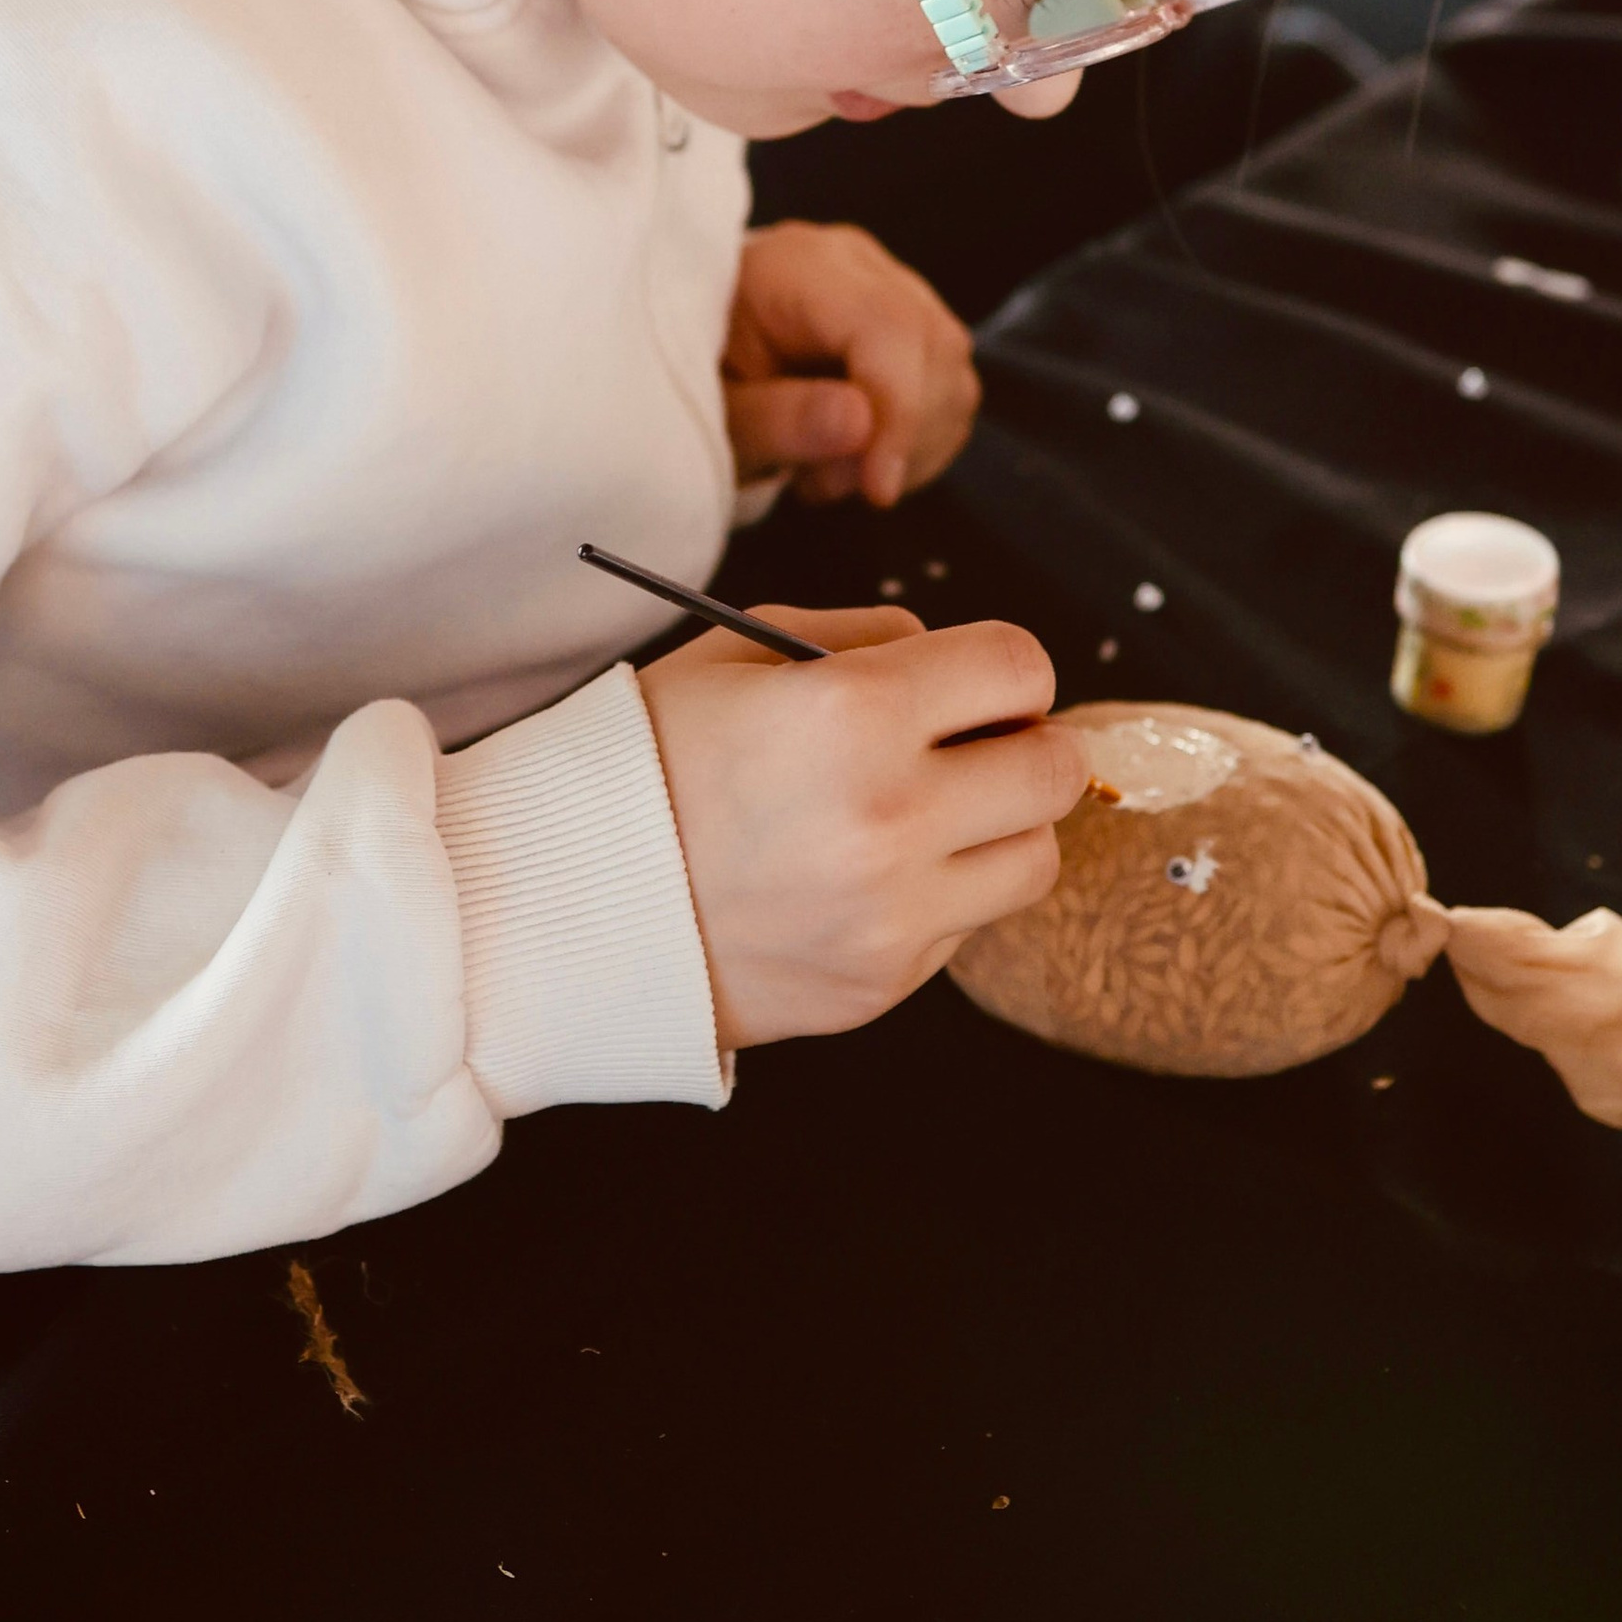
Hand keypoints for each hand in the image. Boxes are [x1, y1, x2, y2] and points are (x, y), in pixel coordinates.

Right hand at [640, 606, 1083, 1047]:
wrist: (565, 900)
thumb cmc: (650, 759)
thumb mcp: (740, 651)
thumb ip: (866, 638)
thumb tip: (953, 661)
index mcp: (854, 710)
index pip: (1020, 667)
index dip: (1007, 668)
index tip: (979, 684)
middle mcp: (891, 815)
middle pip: (1056, 769)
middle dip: (1026, 744)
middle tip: (976, 748)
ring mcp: (893, 912)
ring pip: (1035, 859)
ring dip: (1000, 829)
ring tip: (928, 818)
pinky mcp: (884, 982)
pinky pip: (967, 927)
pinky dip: (940, 897)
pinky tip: (866, 879)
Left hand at [721, 220, 979, 507]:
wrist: (688, 357)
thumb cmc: (695, 382)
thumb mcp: (716, 415)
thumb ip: (779, 419)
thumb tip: (862, 423)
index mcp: (797, 265)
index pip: (887, 324)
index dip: (898, 410)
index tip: (877, 488)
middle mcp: (855, 262)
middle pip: (932, 347)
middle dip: (897, 437)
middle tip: (820, 480)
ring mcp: (891, 287)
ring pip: (952, 373)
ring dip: (907, 446)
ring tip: (826, 470)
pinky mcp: (912, 325)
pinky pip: (951, 390)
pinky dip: (917, 443)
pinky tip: (854, 457)